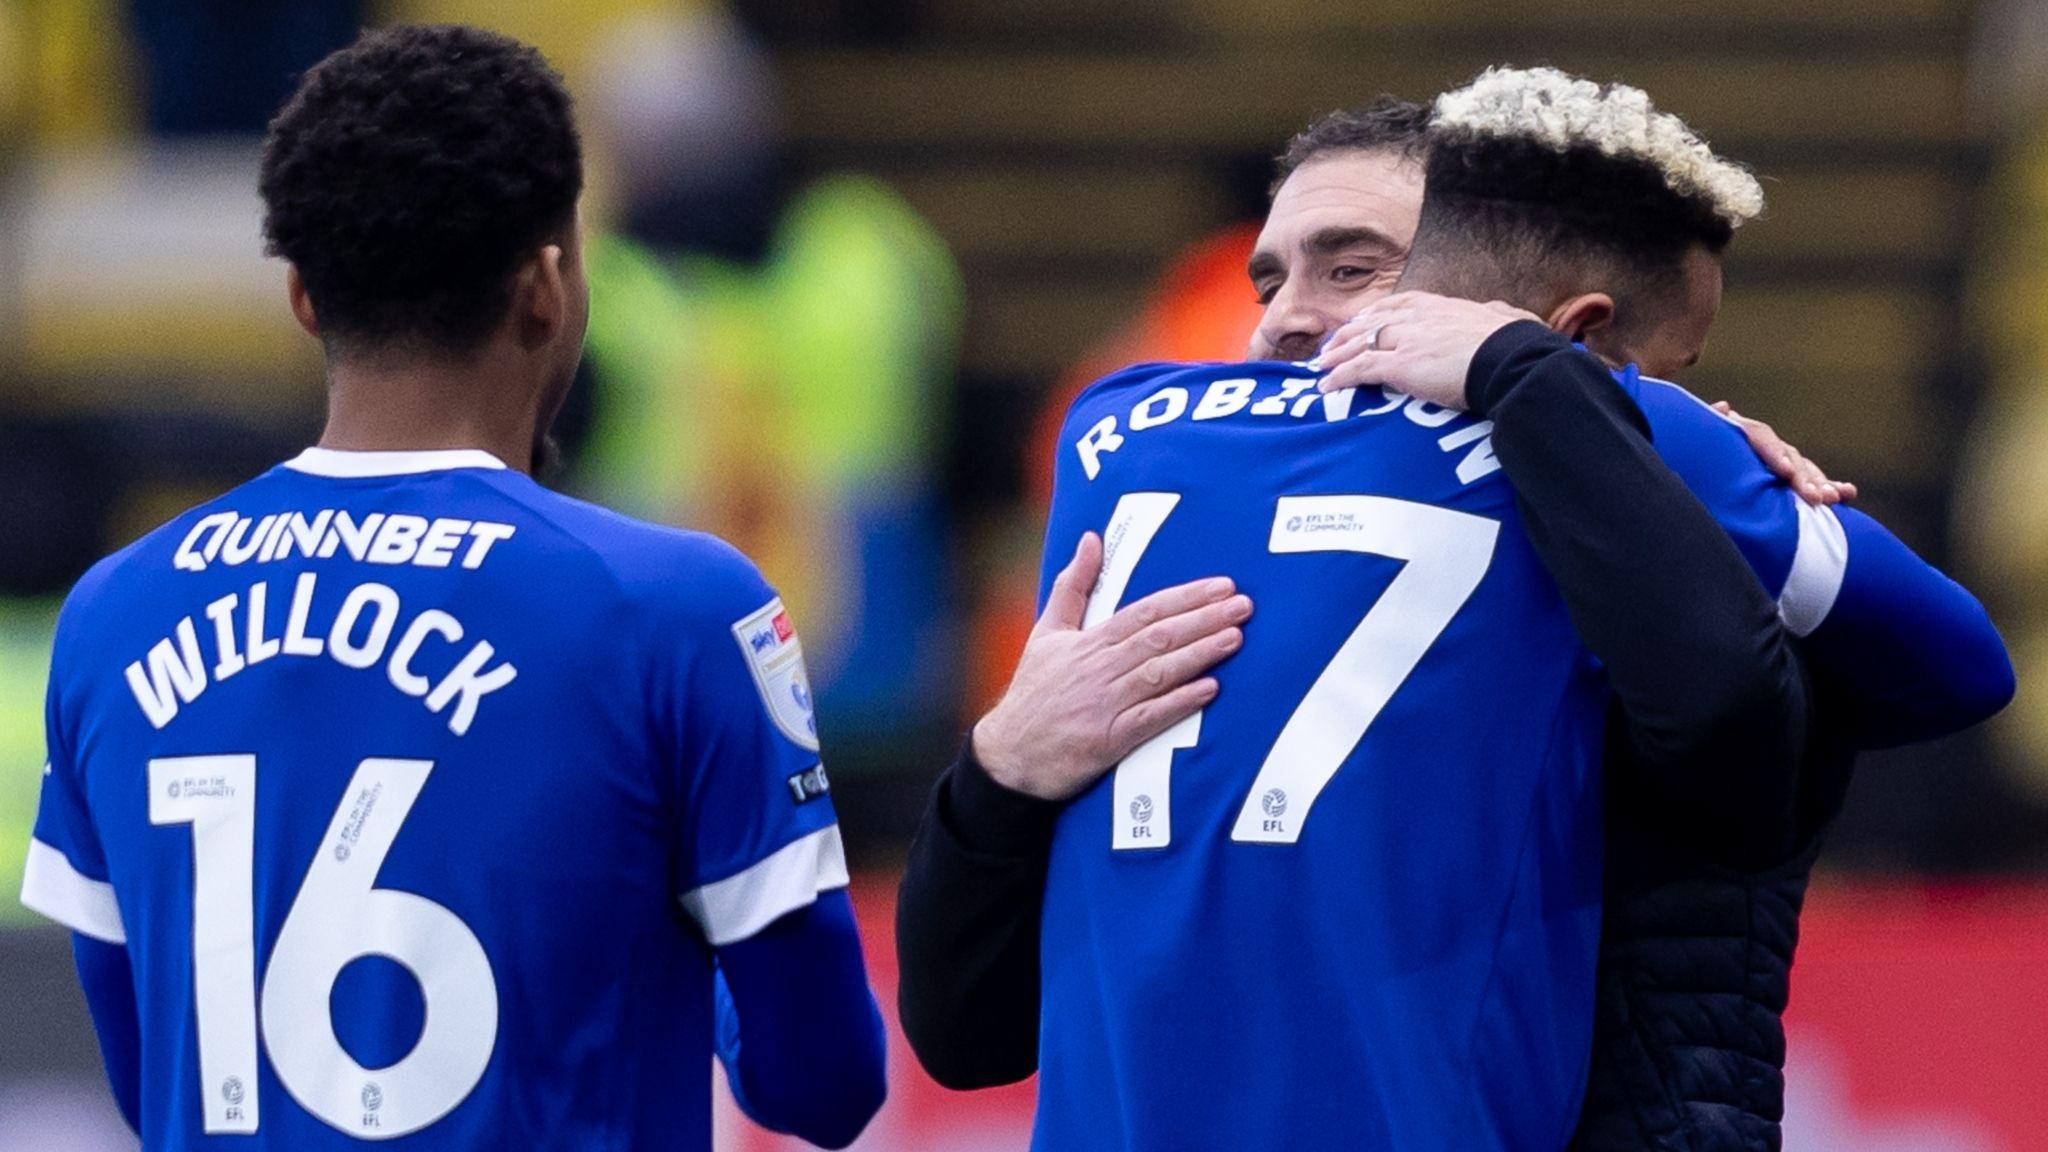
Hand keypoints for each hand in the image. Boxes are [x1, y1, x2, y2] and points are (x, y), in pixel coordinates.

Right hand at [972, 533, 1250, 801]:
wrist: (1010, 753)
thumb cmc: (1033, 690)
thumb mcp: (1047, 632)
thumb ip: (1072, 586)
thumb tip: (1091, 539)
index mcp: (1089, 641)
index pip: (1146, 611)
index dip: (1186, 598)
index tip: (1221, 586)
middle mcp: (1100, 668)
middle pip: (1159, 637)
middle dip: (1204, 619)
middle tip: (1243, 606)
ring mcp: (1106, 704)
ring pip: (1160, 672)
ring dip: (1200, 654)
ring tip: (1235, 638)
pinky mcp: (1109, 739)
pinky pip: (1150, 717)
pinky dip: (1180, 702)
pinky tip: (1209, 689)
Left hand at [1313, 292, 1541, 408]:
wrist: (1512, 361)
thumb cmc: (1516, 347)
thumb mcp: (1505, 320)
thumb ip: (1497, 314)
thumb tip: (1506, 312)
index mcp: (1442, 306)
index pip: (1400, 303)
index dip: (1377, 312)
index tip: (1363, 319)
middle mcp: (1419, 318)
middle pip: (1372, 322)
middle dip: (1348, 334)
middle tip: (1330, 345)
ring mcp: (1408, 340)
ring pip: (1360, 344)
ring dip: (1337, 356)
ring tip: (1321, 367)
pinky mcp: (1400, 365)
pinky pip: (1360, 370)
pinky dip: (1340, 377)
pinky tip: (1327, 385)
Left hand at [1710, 401, 1856, 505]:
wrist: (1699, 461)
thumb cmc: (1693, 451)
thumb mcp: (1696, 438)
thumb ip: (1708, 425)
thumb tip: (1722, 406)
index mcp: (1740, 431)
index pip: (1762, 437)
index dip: (1775, 454)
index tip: (1786, 472)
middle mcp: (1764, 443)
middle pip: (1789, 456)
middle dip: (1803, 477)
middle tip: (1814, 497)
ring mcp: (1780, 459)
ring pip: (1804, 469)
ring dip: (1820, 483)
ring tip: (1832, 499)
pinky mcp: (1790, 477)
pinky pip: (1813, 481)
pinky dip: (1831, 486)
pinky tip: (1848, 494)